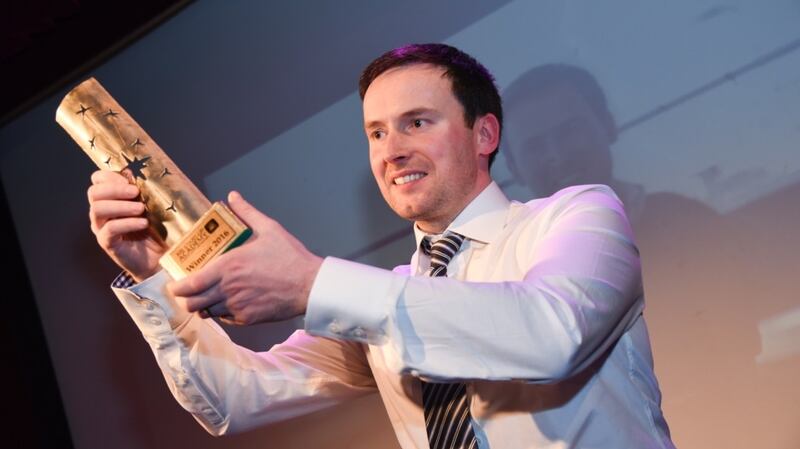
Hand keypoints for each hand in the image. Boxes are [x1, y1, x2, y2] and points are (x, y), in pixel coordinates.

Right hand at [87, 170, 167, 281]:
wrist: (160, 258)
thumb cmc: (157, 229)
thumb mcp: (154, 205)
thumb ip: (147, 190)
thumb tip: (149, 172)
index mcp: (110, 199)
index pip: (98, 180)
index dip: (110, 176)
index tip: (129, 178)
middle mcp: (102, 212)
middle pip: (94, 193)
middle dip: (114, 189)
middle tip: (135, 192)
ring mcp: (102, 228)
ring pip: (98, 210)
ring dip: (121, 206)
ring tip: (141, 208)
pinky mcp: (107, 243)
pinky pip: (109, 229)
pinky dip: (127, 223)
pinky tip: (142, 223)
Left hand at [167, 191, 322, 324]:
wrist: (310, 285)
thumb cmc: (290, 257)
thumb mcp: (269, 229)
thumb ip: (247, 213)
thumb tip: (233, 196)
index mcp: (227, 266)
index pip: (189, 284)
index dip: (177, 287)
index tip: (175, 283)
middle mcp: (227, 289)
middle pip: (191, 303)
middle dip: (186, 299)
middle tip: (189, 291)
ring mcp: (237, 306)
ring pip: (207, 313)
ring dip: (204, 306)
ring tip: (208, 297)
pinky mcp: (247, 319)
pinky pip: (225, 319)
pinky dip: (221, 313)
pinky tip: (228, 303)